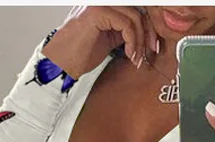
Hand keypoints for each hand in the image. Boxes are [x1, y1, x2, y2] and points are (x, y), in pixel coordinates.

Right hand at [42, 6, 159, 81]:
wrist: (62, 63)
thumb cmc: (81, 53)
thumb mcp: (110, 38)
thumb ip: (124, 29)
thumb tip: (145, 31)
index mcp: (105, 4)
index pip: (135, 7)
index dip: (148, 25)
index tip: (152, 45)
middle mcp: (103, 0)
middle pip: (138, 9)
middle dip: (148, 33)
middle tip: (149, 52)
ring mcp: (100, 3)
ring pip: (135, 17)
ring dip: (139, 41)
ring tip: (136, 58)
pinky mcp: (98, 12)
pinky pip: (126, 25)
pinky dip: (132, 42)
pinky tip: (129, 54)